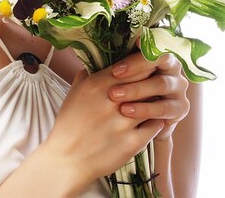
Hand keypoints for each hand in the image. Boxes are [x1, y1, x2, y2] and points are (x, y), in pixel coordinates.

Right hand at [43, 64, 166, 187]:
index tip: (147, 67)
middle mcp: (111, 101)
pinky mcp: (132, 142)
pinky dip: (156, 122)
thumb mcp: (73, 94)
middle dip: (151, 82)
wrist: (67, 160)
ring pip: (152, 103)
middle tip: (156, 82)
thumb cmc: (69, 125)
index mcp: (96, 85)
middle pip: (144, 81)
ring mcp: (123, 122)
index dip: (141, 65)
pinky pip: (156, 126)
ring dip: (155, 102)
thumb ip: (85, 76)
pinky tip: (152, 121)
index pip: (130, 66)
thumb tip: (93, 63)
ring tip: (156, 103)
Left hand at [108, 50, 189, 140]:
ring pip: (161, 83)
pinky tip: (127, 111)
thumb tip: (89, 51)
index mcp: (157, 53)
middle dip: (135, 66)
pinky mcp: (180, 108)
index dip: (139, 45)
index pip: (151, 43)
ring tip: (116, 96)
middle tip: (114, 74)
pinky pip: (164, 107)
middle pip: (159, 59)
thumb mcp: (116, 77)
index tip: (125, 50)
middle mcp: (172, 67)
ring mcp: (178, 87)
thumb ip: (110, 64)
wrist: (134, 125)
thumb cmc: (122, 93)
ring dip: (138, 89)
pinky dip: (145, 109)